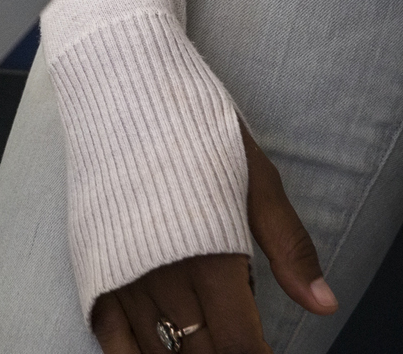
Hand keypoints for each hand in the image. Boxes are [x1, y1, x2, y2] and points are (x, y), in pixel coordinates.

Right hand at [89, 119, 337, 353]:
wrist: (117, 85)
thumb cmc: (192, 126)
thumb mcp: (256, 177)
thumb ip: (288, 247)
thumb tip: (323, 302)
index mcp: (210, 254)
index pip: (239, 343)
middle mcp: (160, 271)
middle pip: (196, 353)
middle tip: (235, 348)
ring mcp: (119, 269)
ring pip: (151, 349)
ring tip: (198, 352)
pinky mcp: (90, 261)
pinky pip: (106, 331)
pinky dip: (128, 353)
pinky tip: (147, 353)